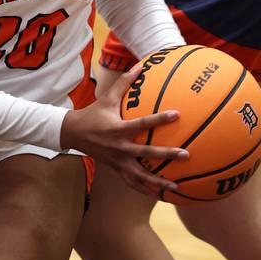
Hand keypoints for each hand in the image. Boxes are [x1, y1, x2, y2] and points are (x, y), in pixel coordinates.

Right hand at [60, 60, 187, 195]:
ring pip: (140, 175)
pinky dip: (145, 189)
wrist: (74, 133)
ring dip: (158, 181)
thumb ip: (124, 82)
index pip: (142, 124)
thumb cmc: (93, 113)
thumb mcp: (107, 97)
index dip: (160, 119)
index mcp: (118, 129)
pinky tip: (160, 194)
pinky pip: (132, 182)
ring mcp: (118, 161)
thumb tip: (140, 65)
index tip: (177, 114)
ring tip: (176, 186)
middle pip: (146, 152)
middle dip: (166, 154)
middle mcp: (120, 147)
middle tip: (186, 154)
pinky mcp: (116, 169)